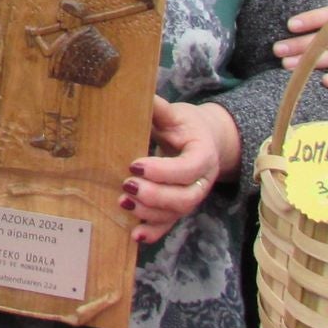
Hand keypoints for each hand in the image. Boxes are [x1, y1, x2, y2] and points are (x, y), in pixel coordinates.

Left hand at [122, 97, 238, 244]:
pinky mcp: (179, 209)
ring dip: (149, 213)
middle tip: (127, 186)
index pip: (189, 168)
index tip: (134, 165)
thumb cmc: (185, 125)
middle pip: (186, 198)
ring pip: (176, 214)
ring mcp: (192, 197)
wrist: (203, 141)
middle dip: (155, 196)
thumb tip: (138, 92)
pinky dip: (153, 232)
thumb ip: (158, 108)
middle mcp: (202, 180)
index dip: (163, 171)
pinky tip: (135, 235)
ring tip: (123, 203)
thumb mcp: (175, 114)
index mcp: (203, 153)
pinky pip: (169, 225)